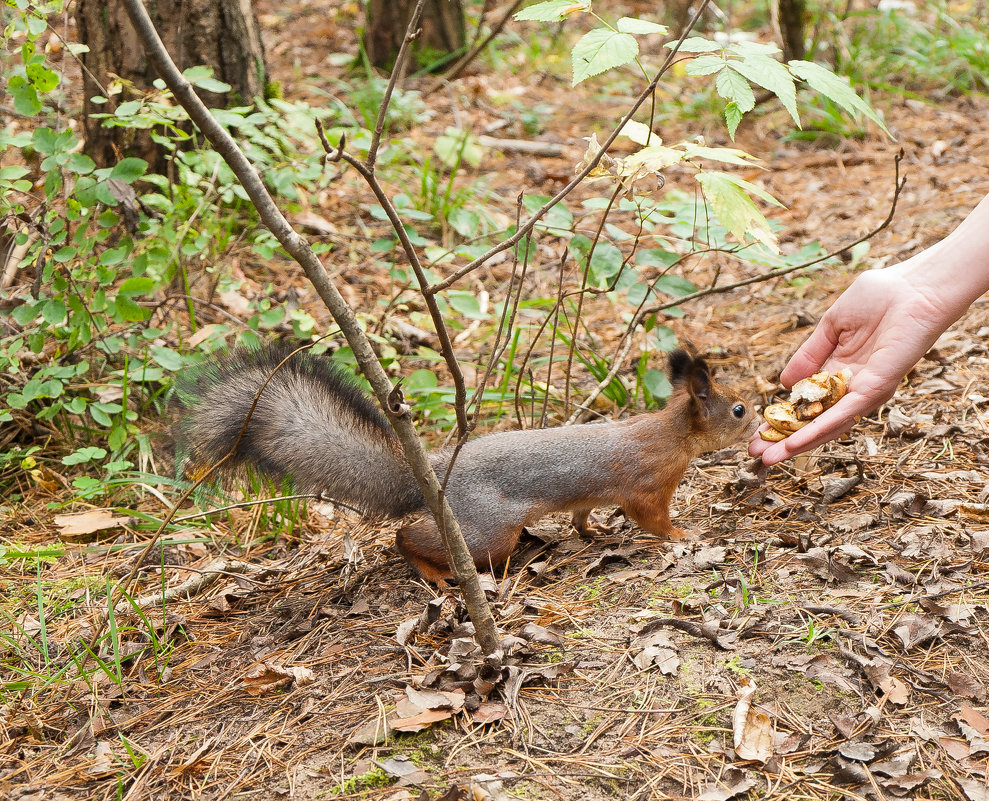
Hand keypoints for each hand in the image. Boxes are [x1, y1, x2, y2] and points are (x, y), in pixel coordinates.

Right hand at [749, 263, 957, 464]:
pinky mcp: (876, 389)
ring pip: (827, 426)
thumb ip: (809, 355)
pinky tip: (794, 442)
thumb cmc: (880, 297)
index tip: (758, 431)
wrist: (914, 288)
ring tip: (768, 456)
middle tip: (756, 453)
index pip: (807, 403)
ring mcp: (865, 391)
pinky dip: (818, 430)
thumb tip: (784, 384)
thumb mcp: (831, 325)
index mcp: (840, 370)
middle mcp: (852, 387)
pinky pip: (843, 415)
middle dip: (784, 439)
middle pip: (814, 422)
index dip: (783, 418)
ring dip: (796, 443)